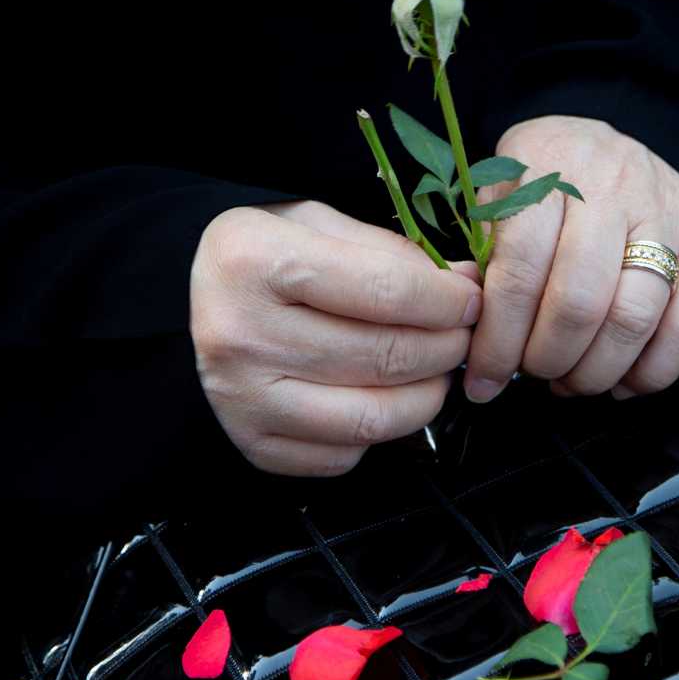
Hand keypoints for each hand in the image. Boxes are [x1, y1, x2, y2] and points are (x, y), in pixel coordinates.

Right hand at [191, 200, 481, 475]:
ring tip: (437, 369)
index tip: (472, 300)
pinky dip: (380, 432)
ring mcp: (240, 397)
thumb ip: (395, 253)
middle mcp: (239, 333)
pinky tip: (384, 396)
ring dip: (427, 395)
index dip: (447, 300)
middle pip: (385, 357)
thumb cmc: (274, 254)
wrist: (206, 296)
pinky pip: (343, 455)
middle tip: (462, 334)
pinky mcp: (252, 443)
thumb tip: (468, 286)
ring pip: (372, 417)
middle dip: (446, 346)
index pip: (385, 291)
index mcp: (255, 260)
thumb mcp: (324, 224)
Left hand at [465, 116, 678, 401]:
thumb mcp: (497, 196)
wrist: (603, 140)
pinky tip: (623, 383)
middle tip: (532, 375)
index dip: (499, 339)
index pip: (521, 269)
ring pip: (634, 317)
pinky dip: (655, 369)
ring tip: (571, 382)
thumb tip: (477, 339)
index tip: (483, 379)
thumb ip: (485, 259)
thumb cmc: (540, 179)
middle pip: (580, 301)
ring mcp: (666, 211)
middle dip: (548, 358)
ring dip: (597, 371)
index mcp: (548, 168)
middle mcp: (613, 185)